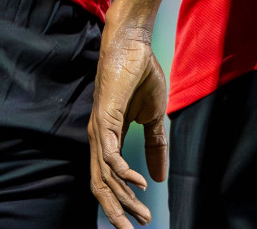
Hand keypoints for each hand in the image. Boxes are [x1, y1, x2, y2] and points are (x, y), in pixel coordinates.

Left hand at [89, 27, 168, 228]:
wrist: (133, 44)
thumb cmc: (140, 74)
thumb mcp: (153, 117)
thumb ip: (155, 146)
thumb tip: (158, 178)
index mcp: (107, 138)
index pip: (109, 179)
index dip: (122, 202)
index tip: (139, 219)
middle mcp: (98, 138)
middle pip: (101, 185)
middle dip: (117, 211)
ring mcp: (99, 130)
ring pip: (104, 176)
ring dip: (123, 199)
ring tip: (141, 215)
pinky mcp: (105, 119)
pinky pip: (110, 155)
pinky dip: (123, 173)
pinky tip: (139, 184)